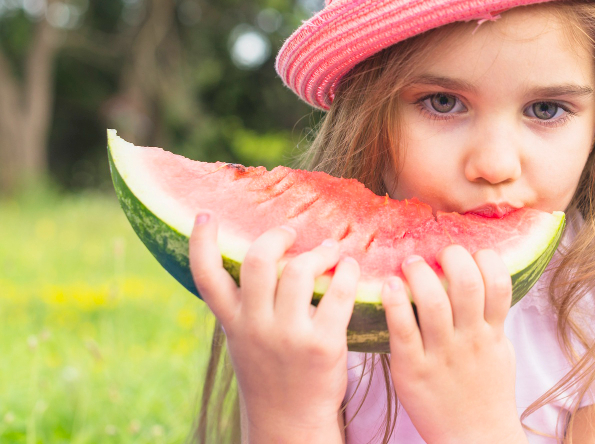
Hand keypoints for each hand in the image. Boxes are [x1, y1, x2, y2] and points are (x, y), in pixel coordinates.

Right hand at [189, 212, 358, 442]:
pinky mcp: (322, 344)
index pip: (205, 278)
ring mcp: (288, 336)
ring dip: (321, 251)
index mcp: (233, 323)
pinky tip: (351, 267)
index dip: (200, 242)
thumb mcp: (246, 341)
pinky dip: (348, 272)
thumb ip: (247, 305)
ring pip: (300, 270)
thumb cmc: (274, 373)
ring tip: (332, 249)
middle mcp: (255, 326)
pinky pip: (338, 293)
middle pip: (259, 261)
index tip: (205, 214)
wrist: (292, 423)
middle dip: (277, 237)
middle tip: (293, 234)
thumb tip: (262, 258)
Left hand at [381, 245, 525, 443]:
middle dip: (452, 256)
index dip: (485, 259)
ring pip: (433, 301)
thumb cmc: (485, 392)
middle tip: (439, 253)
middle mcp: (469, 339)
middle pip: (466, 283)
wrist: (475, 438)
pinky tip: (389, 286)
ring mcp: (441, 355)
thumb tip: (483, 278)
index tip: (471, 253)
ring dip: (420, 273)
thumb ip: (491, 317)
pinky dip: (396, 303)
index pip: (497, 282)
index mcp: (492, 332)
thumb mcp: (499, 350)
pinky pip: (403, 330)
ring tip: (411, 263)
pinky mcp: (412, 370)